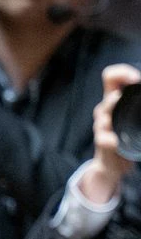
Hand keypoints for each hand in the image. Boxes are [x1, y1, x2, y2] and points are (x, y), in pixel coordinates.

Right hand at [80, 63, 139, 204]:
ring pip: (103, 116)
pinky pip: (104, 139)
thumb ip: (140, 104)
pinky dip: (111, 140)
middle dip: (117, 99)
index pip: (110, 77)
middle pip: (108, 97)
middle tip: (124, 100)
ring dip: (112, 116)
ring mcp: (102, 127)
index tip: (136, 80)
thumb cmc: (126, 138)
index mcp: (114, 100)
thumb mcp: (132, 117)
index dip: (121, 73)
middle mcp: (105, 111)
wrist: (112, 165)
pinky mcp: (102, 144)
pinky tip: (116, 142)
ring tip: (114, 122)